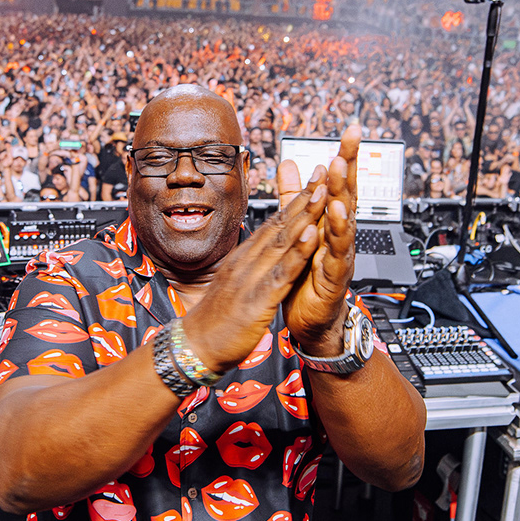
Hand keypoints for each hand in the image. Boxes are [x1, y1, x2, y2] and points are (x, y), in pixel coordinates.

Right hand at [179, 173, 327, 373]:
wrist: (195, 347)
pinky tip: (311, 236)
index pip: (273, 224)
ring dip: (305, 216)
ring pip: (282, 242)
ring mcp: (251, 278)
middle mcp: (247, 262)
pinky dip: (297, 253)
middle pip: (280, 225)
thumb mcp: (235, 285)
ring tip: (322, 192)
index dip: (295, 201)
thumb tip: (262, 254)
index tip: (312, 182)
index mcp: (244, 258)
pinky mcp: (257, 299)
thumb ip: (249, 267)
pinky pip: (281, 273)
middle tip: (324, 173)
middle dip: (304, 198)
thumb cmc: (216, 320)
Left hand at [282, 121, 360, 358]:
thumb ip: (297, 196)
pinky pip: (332, 258)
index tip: (350, 130)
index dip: (345, 157)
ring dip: (340, 198)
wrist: (312, 320)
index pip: (339, 184)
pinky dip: (330, 240)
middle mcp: (341, 236)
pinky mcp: (333, 279)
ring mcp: (339, 256)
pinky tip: (326, 224)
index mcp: (332, 222)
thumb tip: (296, 163)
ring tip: (338, 176)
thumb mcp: (301, 227)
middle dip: (348, 170)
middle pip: (347, 197)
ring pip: (342, 224)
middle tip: (349, 144)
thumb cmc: (309, 274)